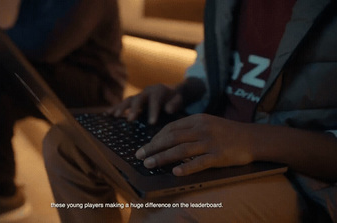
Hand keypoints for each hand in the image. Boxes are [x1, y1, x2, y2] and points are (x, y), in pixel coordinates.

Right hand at [107, 84, 182, 123]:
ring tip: (116, 116)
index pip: (155, 101)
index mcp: (158, 91)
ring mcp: (138, 95)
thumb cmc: (175, 98)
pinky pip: (123, 103)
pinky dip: (115, 108)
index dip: (153, 111)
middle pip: (138, 99)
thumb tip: (169, 109)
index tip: (152, 122)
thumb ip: (175, 104)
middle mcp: (146, 91)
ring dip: (122, 107)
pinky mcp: (133, 100)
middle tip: (131, 120)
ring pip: (129, 100)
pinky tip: (107, 114)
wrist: (169, 91)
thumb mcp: (179, 99)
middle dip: (134, 109)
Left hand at [135, 114, 254, 175]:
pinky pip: (199, 162)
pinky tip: (175, 172)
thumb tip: (168, 138)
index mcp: (197, 120)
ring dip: (162, 157)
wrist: (253, 138)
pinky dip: (186, 168)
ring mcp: (210, 143)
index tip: (146, 146)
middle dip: (153, 147)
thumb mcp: (207, 123)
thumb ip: (189, 128)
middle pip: (172, 138)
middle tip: (139, 155)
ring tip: (149, 163)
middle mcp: (202, 129)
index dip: (156, 138)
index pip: (171, 128)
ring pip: (181, 150)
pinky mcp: (219, 156)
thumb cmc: (227, 132)